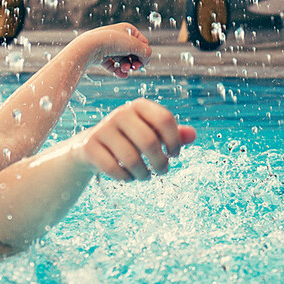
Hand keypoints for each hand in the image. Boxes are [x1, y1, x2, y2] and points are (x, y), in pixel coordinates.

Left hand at [71, 23, 152, 77]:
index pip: (143, 43)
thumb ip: (146, 52)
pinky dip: (118, 71)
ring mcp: (110, 47)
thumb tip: (147, 59)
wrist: (90, 46)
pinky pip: (114, 66)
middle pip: (133, 53)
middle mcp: (119, 37)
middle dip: (135, 62)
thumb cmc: (112, 41)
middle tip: (135, 68)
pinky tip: (121, 75)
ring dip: (127, 67)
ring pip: (124, 61)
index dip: (145, 53)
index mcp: (127, 29)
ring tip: (124, 70)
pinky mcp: (102, 57)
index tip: (143, 62)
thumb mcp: (134, 45)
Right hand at [74, 99, 194, 180]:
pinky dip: (125, 178)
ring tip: (146, 176)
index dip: (174, 141)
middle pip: (149, 141)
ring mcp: (103, 128)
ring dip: (143, 174)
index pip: (164, 119)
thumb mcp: (153, 134)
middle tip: (163, 171)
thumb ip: (174, 134)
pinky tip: (128, 177)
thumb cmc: (131, 139)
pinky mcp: (90, 146)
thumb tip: (193, 135)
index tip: (174, 155)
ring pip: (131, 159)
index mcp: (139, 106)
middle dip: (160, 163)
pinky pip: (113, 168)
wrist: (91, 146)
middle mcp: (120, 113)